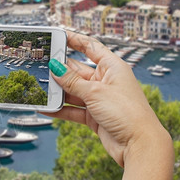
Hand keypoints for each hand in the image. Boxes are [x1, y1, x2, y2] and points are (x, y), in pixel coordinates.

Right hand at [47, 31, 169, 167]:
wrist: (138, 144)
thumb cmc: (127, 113)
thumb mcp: (95, 92)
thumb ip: (72, 81)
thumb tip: (56, 68)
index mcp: (112, 68)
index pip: (91, 47)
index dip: (75, 40)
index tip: (59, 35)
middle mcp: (106, 81)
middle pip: (78, 71)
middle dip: (60, 70)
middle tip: (41, 66)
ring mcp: (100, 99)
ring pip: (74, 91)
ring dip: (59, 92)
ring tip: (41, 89)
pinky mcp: (95, 116)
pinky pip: (73, 110)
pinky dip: (61, 110)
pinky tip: (47, 108)